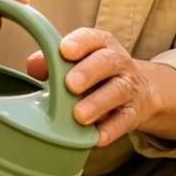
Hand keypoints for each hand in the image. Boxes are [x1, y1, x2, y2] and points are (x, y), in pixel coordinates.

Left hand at [26, 27, 154, 147]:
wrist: (141, 90)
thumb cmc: (98, 74)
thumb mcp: (79, 62)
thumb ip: (54, 62)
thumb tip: (34, 65)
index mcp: (101, 45)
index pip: (93, 38)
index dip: (80, 42)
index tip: (65, 51)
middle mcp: (118, 63)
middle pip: (108, 62)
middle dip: (89, 72)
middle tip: (71, 85)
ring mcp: (128, 88)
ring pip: (118, 91)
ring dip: (98, 103)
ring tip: (79, 115)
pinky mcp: (133, 113)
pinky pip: (125, 120)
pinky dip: (111, 129)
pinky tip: (97, 137)